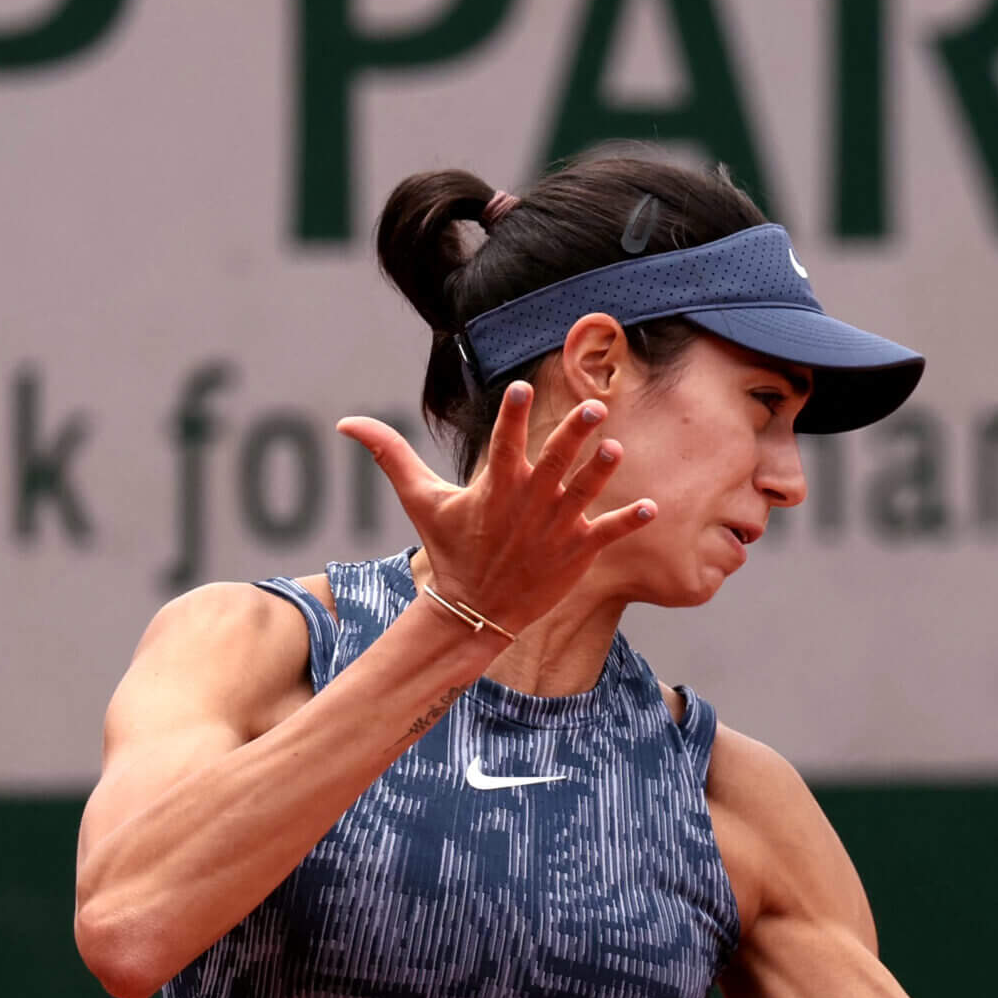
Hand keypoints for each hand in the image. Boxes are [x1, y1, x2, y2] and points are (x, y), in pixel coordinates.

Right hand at [339, 381, 655, 633]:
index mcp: (495, 486)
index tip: (522, 388)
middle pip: (553, 462)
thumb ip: (390, 456)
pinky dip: (628, 521)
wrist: (476, 610)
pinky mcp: (578, 552)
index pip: (504, 442)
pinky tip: (652, 506)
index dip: (512, 415)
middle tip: (593, 408)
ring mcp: (556, 528)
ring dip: (601, 472)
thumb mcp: (420, 501)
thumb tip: (345, 423)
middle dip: (572, 435)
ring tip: (616, 450)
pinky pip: (608, 533)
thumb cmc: (452, 549)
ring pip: (583, 493)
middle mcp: (528, 503)